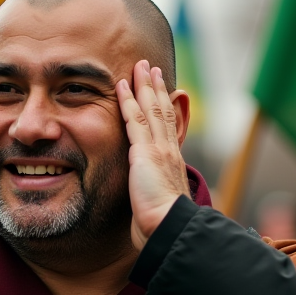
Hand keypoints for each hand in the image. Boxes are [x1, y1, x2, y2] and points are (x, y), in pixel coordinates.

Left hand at [116, 60, 189, 250]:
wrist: (168, 227)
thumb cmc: (163, 223)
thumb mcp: (162, 203)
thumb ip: (156, 193)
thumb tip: (156, 197)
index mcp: (172, 161)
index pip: (168, 127)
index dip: (164, 106)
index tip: (162, 90)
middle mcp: (169, 150)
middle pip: (163, 111)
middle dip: (156, 88)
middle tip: (151, 68)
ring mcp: (159, 149)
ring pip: (151, 109)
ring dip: (144, 85)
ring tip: (140, 67)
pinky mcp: (145, 152)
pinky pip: (136, 119)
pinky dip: (129, 100)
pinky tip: (123, 85)